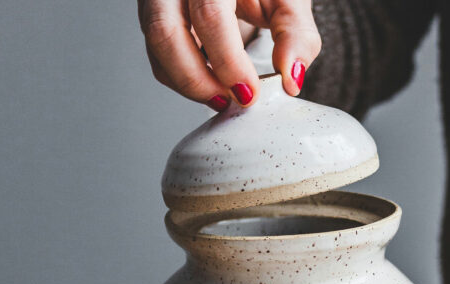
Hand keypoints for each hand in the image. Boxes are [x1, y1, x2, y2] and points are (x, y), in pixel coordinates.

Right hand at [137, 0, 320, 108]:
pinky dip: (182, 79)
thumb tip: (291, 77)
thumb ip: (295, 34)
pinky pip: (158, 56)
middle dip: (198, 80)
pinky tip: (210, 85)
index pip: (210, 15)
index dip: (228, 61)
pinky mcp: (154, 17)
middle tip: (231, 101)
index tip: (248, 93)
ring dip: (188, 84)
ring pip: (157, 48)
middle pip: (166, 33)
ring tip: (222, 98)